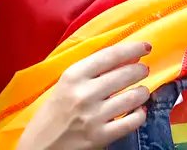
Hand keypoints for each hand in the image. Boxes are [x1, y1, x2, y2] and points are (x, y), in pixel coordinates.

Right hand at [16, 41, 150, 149]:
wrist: (41, 145)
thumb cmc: (52, 113)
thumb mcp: (63, 86)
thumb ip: (88, 73)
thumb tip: (120, 60)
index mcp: (72, 76)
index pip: (109, 56)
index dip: (131, 49)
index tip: (145, 46)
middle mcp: (84, 93)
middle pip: (125, 75)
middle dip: (140, 70)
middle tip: (143, 70)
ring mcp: (95, 116)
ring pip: (133, 98)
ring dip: (142, 92)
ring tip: (141, 91)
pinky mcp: (102, 136)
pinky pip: (133, 121)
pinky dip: (140, 114)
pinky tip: (138, 111)